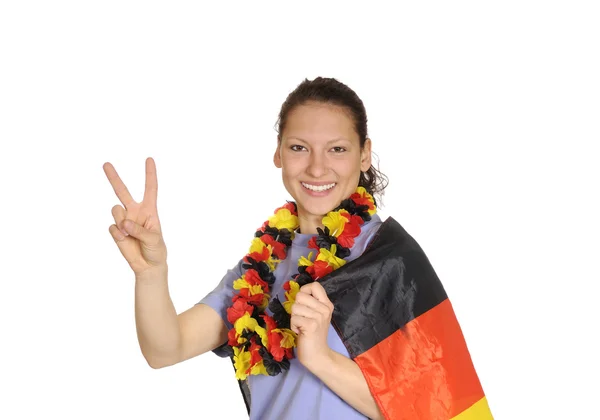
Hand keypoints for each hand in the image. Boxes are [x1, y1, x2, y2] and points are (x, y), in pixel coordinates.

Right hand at [103, 157, 166, 274]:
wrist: (148, 266)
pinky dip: (118, 234)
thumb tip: (124, 222)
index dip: (150, 174)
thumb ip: (140, 230)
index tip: (149, 159)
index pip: (150, 188)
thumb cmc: (156, 250)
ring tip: (130, 233)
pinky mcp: (116, 231)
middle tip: (105, 164)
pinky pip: (112, 227)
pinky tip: (125, 239)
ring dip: (121, 221)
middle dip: (113, 177)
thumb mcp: (154, 239)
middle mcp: (135, 212)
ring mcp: (124, 220)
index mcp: (149, 210)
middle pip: (122, 191)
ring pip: (115, 211)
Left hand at [290, 282, 334, 368]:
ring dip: (294, 318)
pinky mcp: (311, 325)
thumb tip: (299, 292)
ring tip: (302, 326)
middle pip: (300, 295)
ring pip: (295, 307)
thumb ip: (311, 303)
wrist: (318, 355)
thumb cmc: (313, 334)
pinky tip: (301, 332)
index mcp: (327, 304)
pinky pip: (294, 318)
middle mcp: (325, 309)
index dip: (304, 290)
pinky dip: (293, 326)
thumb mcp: (316, 315)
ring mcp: (319, 317)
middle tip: (302, 318)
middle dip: (296, 307)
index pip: (315, 285)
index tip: (303, 302)